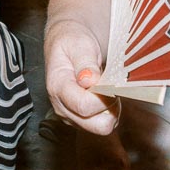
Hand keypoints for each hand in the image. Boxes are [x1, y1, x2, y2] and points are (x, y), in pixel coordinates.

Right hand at [44, 20, 120, 136]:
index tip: (111, 83)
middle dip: (110, 109)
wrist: (66, 42)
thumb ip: (85, 62)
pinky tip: (105, 94)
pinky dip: (108, 112)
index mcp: (57, 86)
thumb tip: (89, 81)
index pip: (84, 106)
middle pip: (96, 126)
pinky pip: (101, 124)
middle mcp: (61, 106)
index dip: (104, 98)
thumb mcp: (79, 44)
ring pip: (101, 127)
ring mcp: (69, 115)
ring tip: (107, 88)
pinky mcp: (78, 119)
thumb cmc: (72, 41)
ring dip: (110, 110)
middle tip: (111, 87)